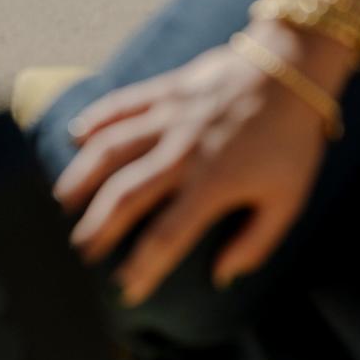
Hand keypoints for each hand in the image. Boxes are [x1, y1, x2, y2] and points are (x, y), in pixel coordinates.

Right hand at [54, 23, 353, 304]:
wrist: (293, 69)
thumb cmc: (291, 142)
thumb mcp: (288, 199)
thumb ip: (255, 243)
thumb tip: (222, 278)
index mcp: (213, 185)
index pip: (166, 237)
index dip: (142, 268)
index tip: (126, 290)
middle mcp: (182, 153)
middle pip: (126, 197)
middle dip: (98, 228)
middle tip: (84, 250)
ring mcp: (169, 118)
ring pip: (111, 150)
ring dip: (83, 178)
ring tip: (65, 202)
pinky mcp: (164, 91)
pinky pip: (120, 106)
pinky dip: (94, 120)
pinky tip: (74, 137)